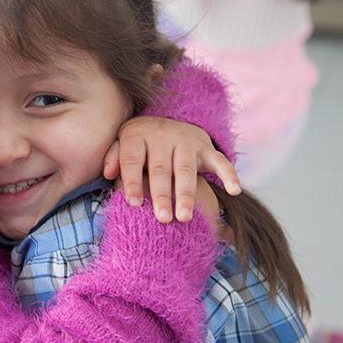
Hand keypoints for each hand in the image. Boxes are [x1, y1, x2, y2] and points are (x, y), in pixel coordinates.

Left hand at [103, 116, 240, 222]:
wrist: (164, 123)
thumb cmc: (138, 145)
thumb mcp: (121, 145)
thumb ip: (113, 157)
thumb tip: (107, 173)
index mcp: (137, 136)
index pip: (132, 160)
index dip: (132, 182)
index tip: (134, 204)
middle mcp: (163, 136)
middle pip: (160, 168)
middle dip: (162, 195)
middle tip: (163, 219)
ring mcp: (186, 140)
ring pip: (186, 169)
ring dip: (186, 194)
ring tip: (185, 218)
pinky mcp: (205, 146)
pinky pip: (220, 160)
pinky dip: (229, 174)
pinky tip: (234, 191)